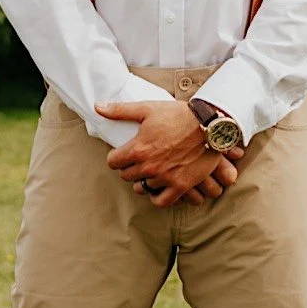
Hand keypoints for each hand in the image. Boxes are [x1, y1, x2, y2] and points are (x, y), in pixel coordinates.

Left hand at [96, 99, 244, 207]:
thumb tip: (97, 107)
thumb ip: (120, 110)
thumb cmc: (178, 115)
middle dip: (129, 167)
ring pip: (142, 188)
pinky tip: (158, 187)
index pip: (113, 162)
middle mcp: (149, 166)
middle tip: (138, 160)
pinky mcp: (181, 186)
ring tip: (150, 171)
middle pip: (126, 176)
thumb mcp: (147, 108)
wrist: (209, 124)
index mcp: (138, 149)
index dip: (116, 157)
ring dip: (143, 180)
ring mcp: (165, 178)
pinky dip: (157, 196)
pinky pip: (161, 201)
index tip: (123, 153)